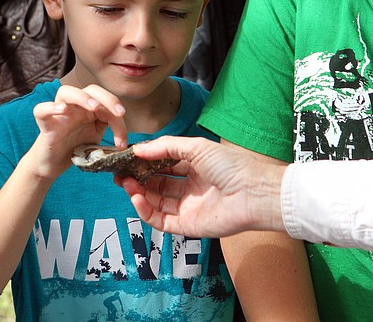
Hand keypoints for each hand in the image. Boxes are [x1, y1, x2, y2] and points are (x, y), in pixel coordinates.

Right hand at [29, 84, 126, 179]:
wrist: (52, 164)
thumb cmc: (74, 148)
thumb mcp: (96, 138)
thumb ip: (109, 131)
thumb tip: (127, 139)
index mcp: (88, 108)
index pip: (106, 100)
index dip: (117, 114)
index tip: (123, 139)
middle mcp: (74, 106)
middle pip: (90, 89)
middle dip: (107, 98)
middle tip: (118, 113)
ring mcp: (59, 113)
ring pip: (66, 92)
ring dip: (82, 97)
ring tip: (93, 108)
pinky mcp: (45, 124)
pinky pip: (41, 109)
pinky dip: (50, 107)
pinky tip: (62, 110)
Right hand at [117, 137, 286, 237]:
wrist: (253, 193)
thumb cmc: (231, 166)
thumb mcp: (196, 147)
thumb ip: (166, 147)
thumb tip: (138, 148)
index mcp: (195, 167)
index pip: (163, 165)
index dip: (145, 162)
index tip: (127, 158)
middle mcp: (190, 188)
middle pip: (157, 184)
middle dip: (137, 178)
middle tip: (119, 173)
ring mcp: (188, 207)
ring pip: (156, 202)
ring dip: (138, 193)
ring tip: (125, 183)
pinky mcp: (188, 225)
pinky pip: (161, 220)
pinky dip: (145, 210)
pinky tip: (136, 198)